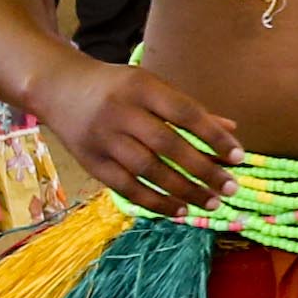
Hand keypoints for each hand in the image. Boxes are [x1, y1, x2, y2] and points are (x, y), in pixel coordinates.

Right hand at [39, 55, 241, 215]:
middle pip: (167, 145)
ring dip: (183, 190)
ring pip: (147, 170)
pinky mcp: (90, 162)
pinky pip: (126, 187)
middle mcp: (121, 111)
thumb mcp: (153, 87)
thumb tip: (232, 131)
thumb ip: (190, 110)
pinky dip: (154, 202)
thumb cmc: (118, 88)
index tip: (238, 157)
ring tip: (210, 203)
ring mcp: (103, 138)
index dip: (214, 136)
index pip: (185, 113)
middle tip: (230, 188)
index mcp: (142, 87)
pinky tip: (179, 210)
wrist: (59, 88)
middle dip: (203, 170)